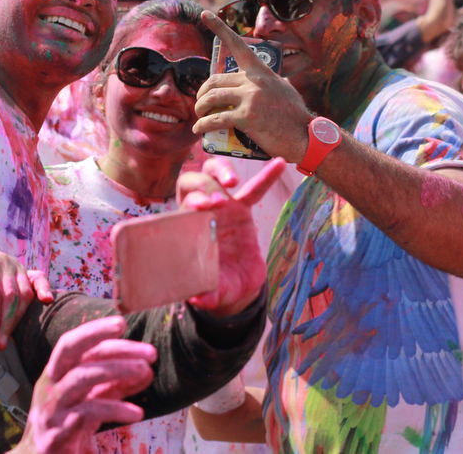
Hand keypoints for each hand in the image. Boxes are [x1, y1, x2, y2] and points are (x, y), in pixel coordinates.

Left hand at [0, 249, 54, 348]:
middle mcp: (1, 259)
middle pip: (11, 293)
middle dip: (5, 321)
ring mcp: (14, 265)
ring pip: (24, 293)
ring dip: (17, 318)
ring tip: (5, 339)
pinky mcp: (22, 273)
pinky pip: (38, 278)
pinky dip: (44, 289)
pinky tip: (47, 300)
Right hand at [15, 317, 152, 453]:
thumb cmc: (67, 427)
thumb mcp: (92, 401)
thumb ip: (115, 385)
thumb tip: (146, 370)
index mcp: (55, 373)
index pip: (74, 343)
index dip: (96, 330)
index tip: (122, 322)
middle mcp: (49, 386)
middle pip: (70, 349)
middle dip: (100, 336)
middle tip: (141, 344)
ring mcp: (51, 409)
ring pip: (81, 377)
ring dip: (116, 369)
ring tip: (145, 370)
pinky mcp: (56, 433)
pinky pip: (87, 413)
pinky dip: (115, 409)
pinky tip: (136, 412)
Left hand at [177, 157, 285, 316]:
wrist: (234, 286)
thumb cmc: (217, 286)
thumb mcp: (214, 292)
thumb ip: (208, 293)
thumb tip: (199, 299)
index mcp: (187, 228)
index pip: (183, 205)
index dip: (192, 202)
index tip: (203, 208)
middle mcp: (200, 212)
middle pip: (192, 181)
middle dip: (204, 185)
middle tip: (219, 201)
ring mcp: (221, 207)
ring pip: (214, 174)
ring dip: (222, 171)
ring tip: (233, 181)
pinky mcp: (242, 209)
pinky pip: (253, 190)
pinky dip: (266, 177)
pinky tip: (279, 163)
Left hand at [192, 11, 314, 161]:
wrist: (306, 136)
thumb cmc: (294, 115)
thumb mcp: (282, 88)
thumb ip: (265, 81)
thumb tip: (252, 80)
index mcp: (261, 70)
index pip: (237, 44)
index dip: (218, 27)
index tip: (204, 13)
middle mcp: (254, 80)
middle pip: (215, 80)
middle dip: (202, 93)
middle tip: (201, 104)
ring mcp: (251, 98)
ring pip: (212, 98)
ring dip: (200, 108)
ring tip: (199, 117)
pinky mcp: (247, 118)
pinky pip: (216, 119)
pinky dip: (203, 125)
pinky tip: (198, 130)